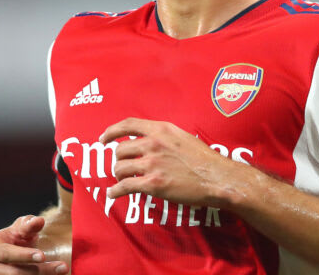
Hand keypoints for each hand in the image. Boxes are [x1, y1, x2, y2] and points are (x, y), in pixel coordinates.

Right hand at [0, 215, 69, 273]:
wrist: (11, 251)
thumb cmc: (16, 237)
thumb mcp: (22, 228)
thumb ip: (30, 224)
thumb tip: (39, 220)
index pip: (6, 254)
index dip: (24, 255)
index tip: (43, 256)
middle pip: (15, 273)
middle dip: (41, 270)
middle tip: (63, 266)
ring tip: (62, 270)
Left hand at [99, 118, 242, 205]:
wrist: (216, 177)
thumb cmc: (203, 158)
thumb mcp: (182, 136)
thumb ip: (164, 136)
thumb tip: (148, 139)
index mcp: (161, 129)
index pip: (128, 124)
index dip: (112, 131)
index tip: (103, 138)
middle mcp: (153, 143)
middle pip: (120, 150)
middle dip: (119, 160)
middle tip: (123, 167)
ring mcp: (152, 164)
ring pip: (120, 168)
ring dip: (119, 176)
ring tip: (123, 181)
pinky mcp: (153, 184)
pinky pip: (124, 186)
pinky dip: (115, 191)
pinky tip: (113, 194)